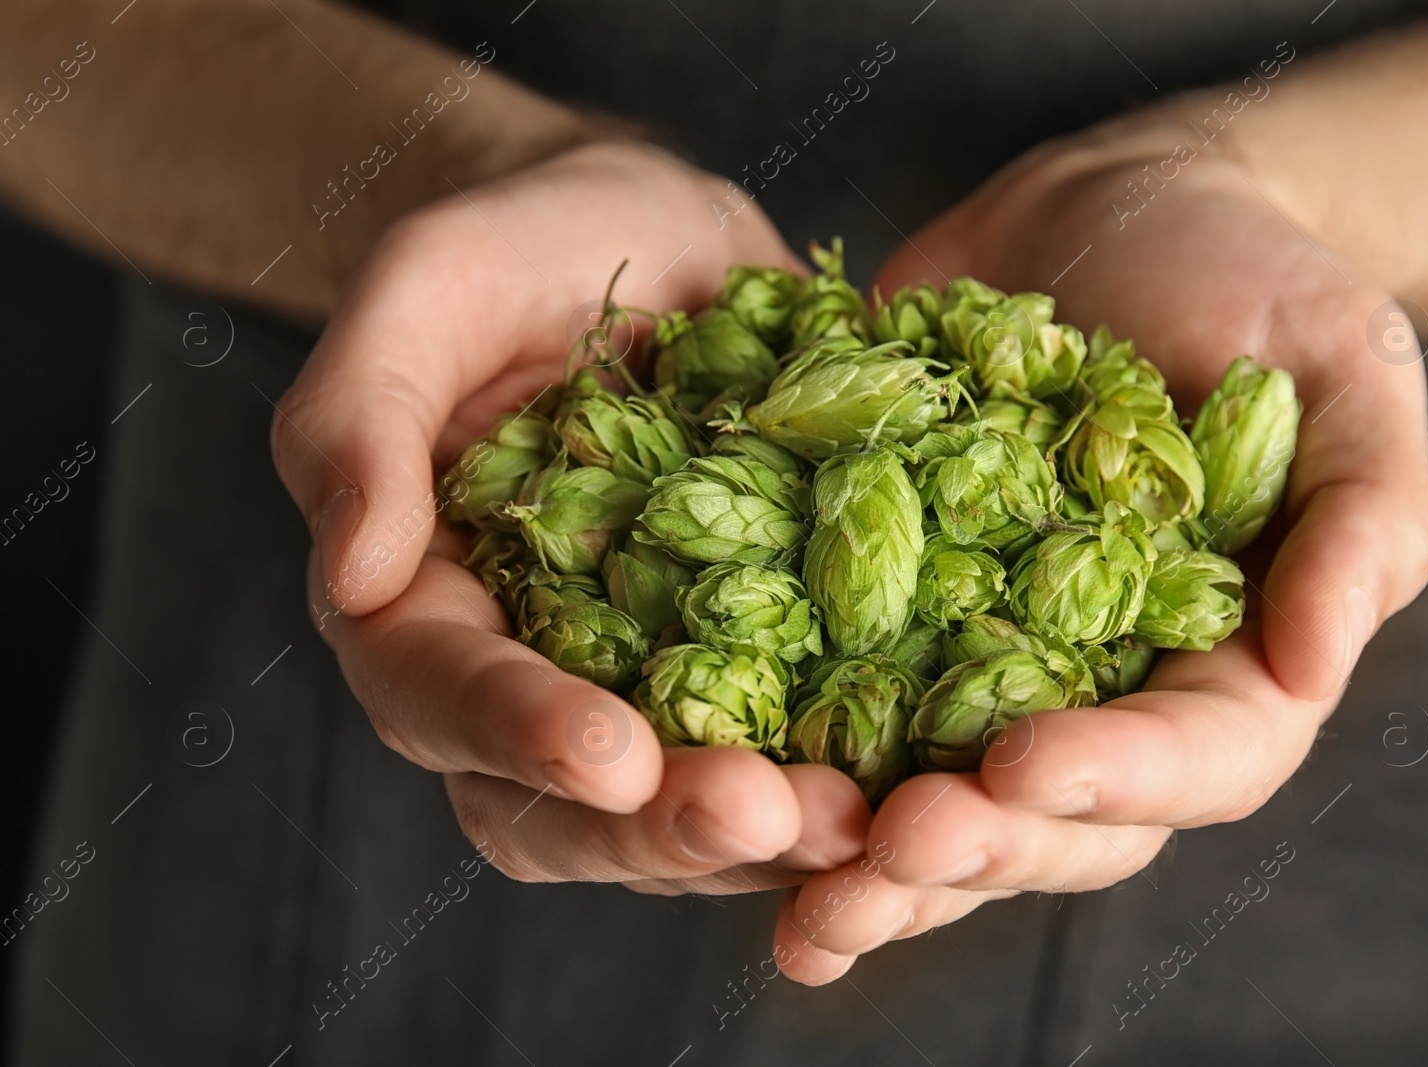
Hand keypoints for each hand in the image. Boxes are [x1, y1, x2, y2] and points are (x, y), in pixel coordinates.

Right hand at [271, 142, 868, 893]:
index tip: (613, 757)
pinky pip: (799, 746)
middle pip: (570, 807)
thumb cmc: (515, 254)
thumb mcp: (423, 293)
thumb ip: (360, 421)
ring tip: (864, 822)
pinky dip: (857, 779)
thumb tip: (355, 578)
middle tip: (764, 818)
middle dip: (663, 825)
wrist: (650, 243)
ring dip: (774, 835)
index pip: (445, 699)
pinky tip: (928, 779)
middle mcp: (536, 677)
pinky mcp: (762, 664)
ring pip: (688, 809)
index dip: (523, 736)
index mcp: (428, 608)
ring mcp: (653, 684)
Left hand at [772, 144, 1427, 981]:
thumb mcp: (1344, 370)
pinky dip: (783, 759)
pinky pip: (834, 699)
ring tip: (795, 896)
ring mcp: (987, 659)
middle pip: (1052, 817)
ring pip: (937, 794)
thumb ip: (1358, 517)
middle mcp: (1103, 688)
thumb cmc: (1252, 279)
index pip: (1196, 760)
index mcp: (1229, 663)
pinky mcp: (887, 609)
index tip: (1020, 768)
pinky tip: (712, 802)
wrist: (1110, 212)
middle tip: (887, 850)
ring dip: (866, 857)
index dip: (1114, 778)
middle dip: (973, 845)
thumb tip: (1318, 662)